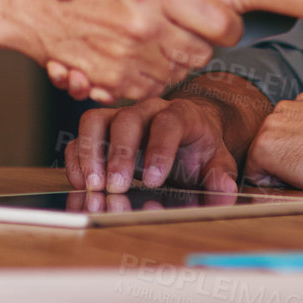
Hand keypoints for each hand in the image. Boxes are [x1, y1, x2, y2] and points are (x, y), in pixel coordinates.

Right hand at [41, 0, 239, 102]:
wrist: (27, 1)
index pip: (222, 23)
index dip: (226, 24)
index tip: (217, 19)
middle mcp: (142, 25)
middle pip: (203, 53)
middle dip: (198, 42)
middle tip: (182, 26)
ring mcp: (126, 57)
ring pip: (179, 73)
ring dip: (173, 60)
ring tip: (155, 38)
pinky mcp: (112, 82)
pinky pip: (151, 89)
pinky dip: (149, 77)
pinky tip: (137, 55)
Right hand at [66, 97, 238, 193]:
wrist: (185, 134)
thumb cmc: (198, 148)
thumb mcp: (217, 162)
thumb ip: (221, 176)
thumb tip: (225, 192)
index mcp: (180, 114)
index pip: (168, 122)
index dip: (159, 149)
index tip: (154, 180)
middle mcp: (146, 110)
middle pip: (127, 119)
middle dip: (119, 153)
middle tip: (116, 186)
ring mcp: (119, 118)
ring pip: (95, 120)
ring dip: (91, 153)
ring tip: (94, 185)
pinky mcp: (100, 131)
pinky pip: (79, 137)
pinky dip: (77, 160)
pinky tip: (83, 185)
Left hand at [244, 91, 302, 191]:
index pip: (286, 132)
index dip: (298, 152)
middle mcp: (283, 107)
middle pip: (271, 144)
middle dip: (284, 160)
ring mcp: (271, 125)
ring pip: (261, 159)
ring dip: (277, 171)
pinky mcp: (263, 147)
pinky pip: (255, 175)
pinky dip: (271, 184)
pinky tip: (298, 178)